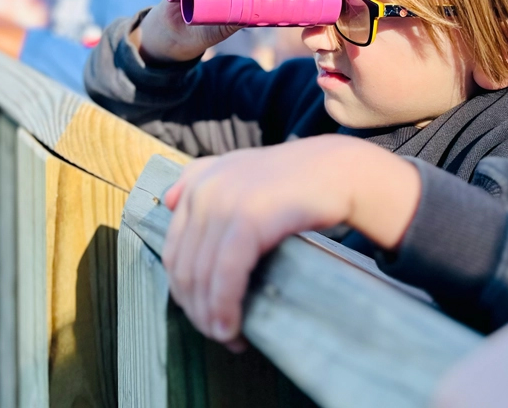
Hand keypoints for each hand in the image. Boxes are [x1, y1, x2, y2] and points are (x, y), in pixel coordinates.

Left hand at [161, 135, 419, 349]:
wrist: (340, 168)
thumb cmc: (296, 179)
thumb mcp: (241, 171)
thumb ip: (203, 181)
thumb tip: (167, 202)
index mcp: (197, 182)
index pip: (174, 252)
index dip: (185, 294)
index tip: (205, 318)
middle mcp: (203, 190)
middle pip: (184, 268)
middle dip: (197, 310)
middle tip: (220, 335)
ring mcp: (223, 201)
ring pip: (201, 275)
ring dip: (211, 316)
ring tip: (228, 339)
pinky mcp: (248, 216)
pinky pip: (226, 273)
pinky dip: (225, 306)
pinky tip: (234, 328)